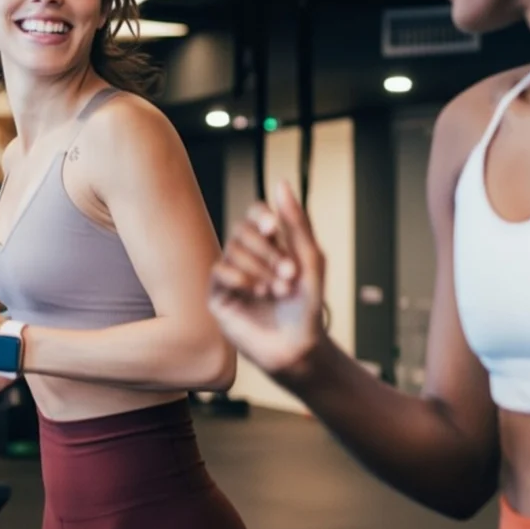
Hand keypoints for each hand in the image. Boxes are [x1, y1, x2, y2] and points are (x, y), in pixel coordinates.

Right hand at [208, 180, 325, 376]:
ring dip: (260, 268)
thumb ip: (297, 222)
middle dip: (268, 251)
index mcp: (270, 246)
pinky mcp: (219, 296)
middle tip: (290, 274)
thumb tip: (281, 183)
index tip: (275, 228)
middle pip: (243, 231)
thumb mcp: (310, 259)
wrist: (299, 346)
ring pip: (232, 250)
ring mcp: (231, 277)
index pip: (256, 215)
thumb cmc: (308, 305)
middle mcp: (247, 258)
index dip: (262, 216)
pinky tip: (257, 292)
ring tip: (279, 290)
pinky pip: (219, 271)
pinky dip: (240, 277)